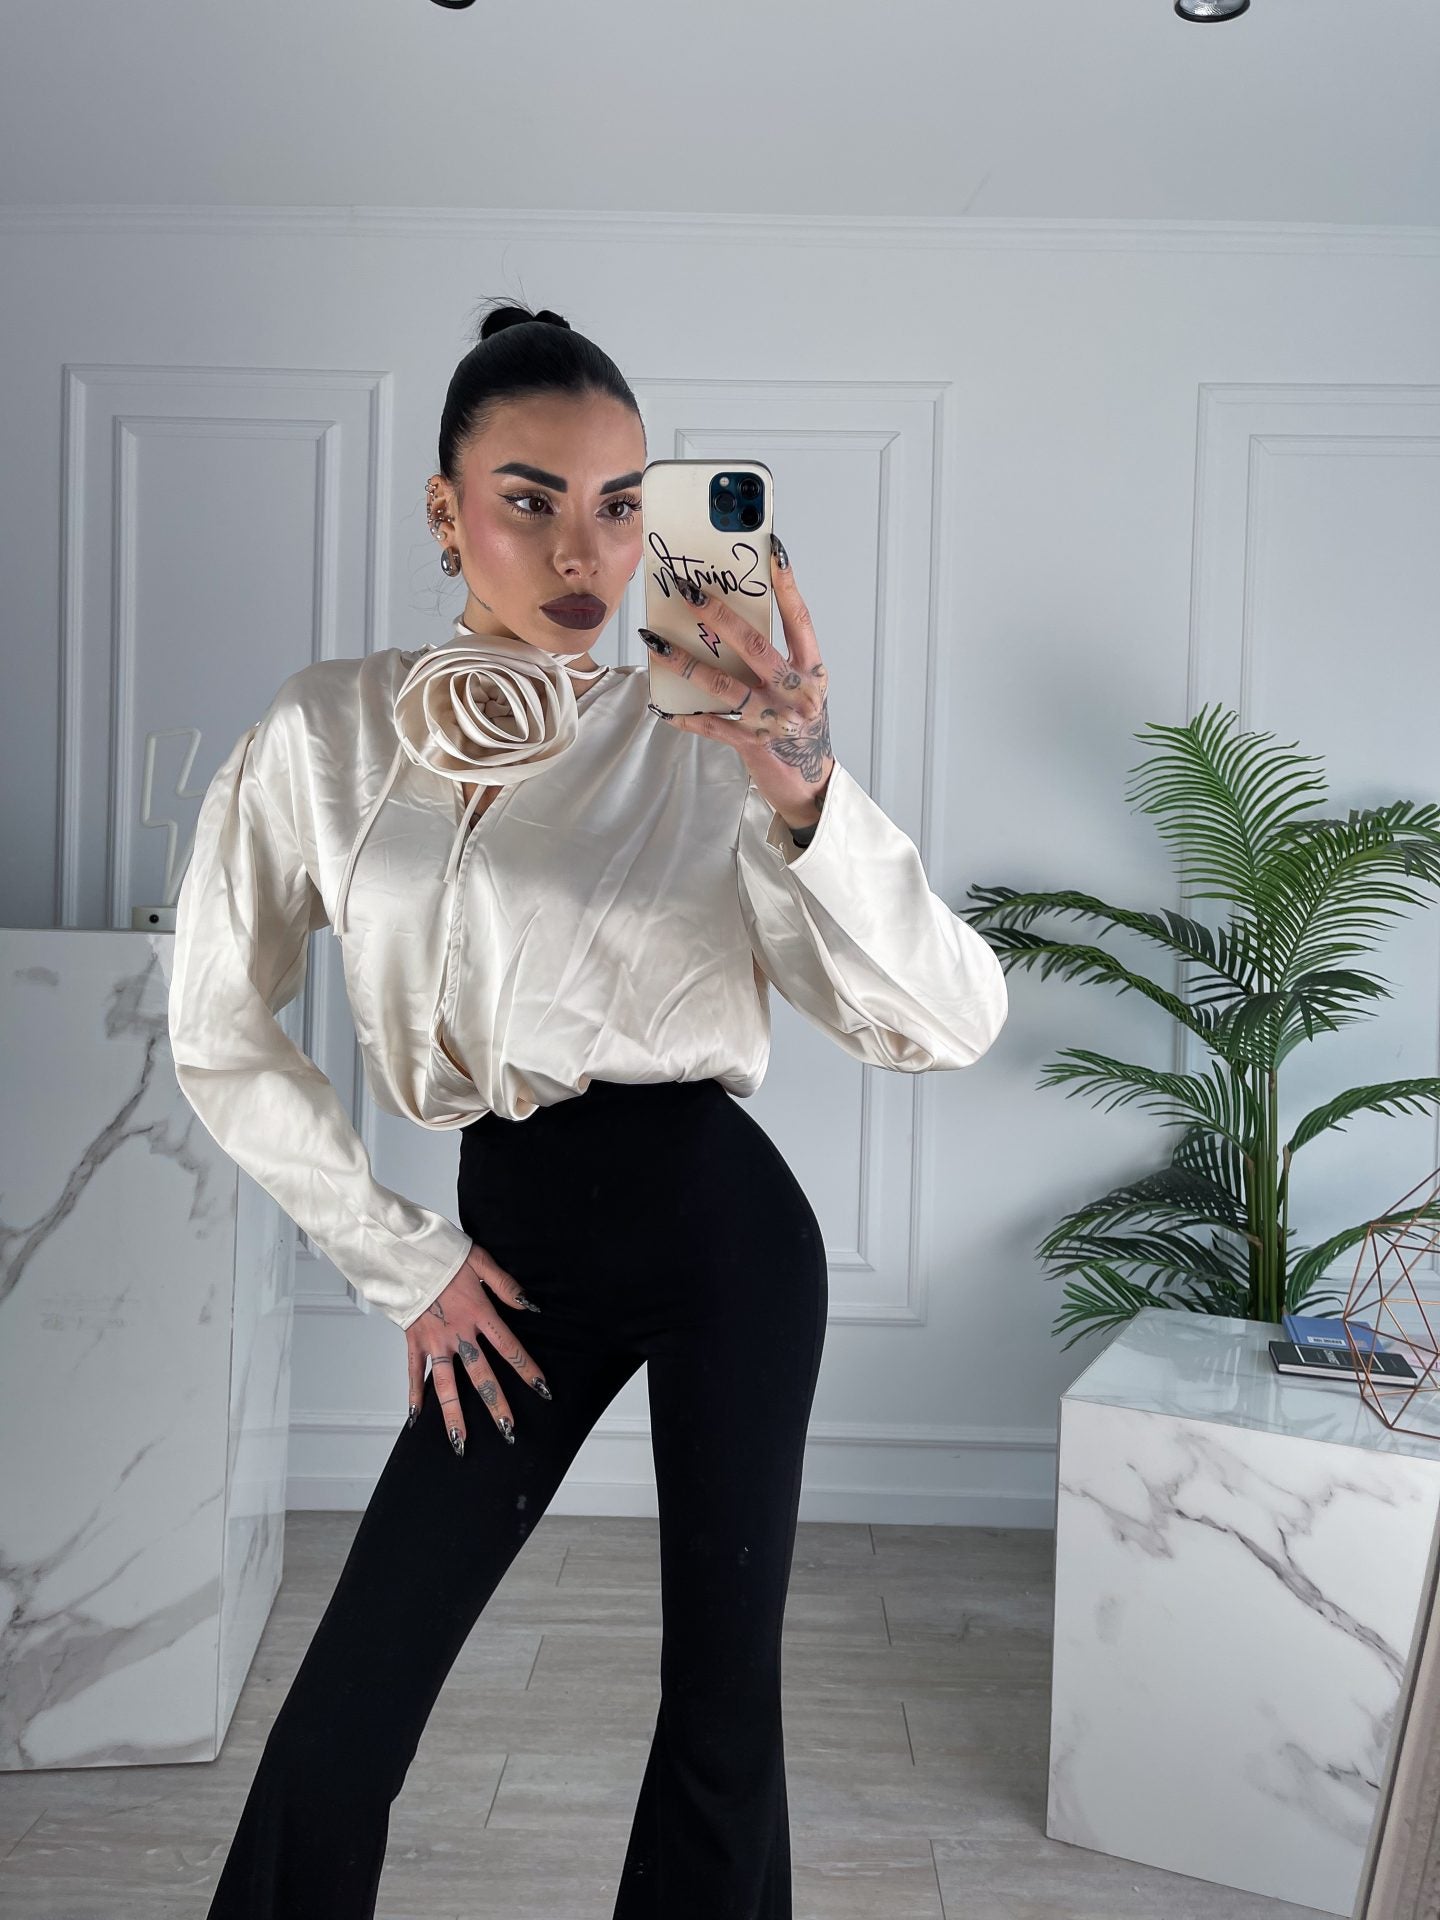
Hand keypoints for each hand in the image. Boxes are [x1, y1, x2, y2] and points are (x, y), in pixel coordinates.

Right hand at [405, 1241, 551, 1456]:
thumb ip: (505, 1285)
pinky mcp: (413, 1340)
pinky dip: (414, 1395)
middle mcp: (458, 1332)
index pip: (508, 1347)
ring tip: (461, 1442)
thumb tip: (530, 1307)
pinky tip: (417, 1418)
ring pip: (445, 1384)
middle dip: (495, 1404)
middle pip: (480, 1374)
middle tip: (508, 1430)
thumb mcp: (481, 1260)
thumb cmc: (442, 1253)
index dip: (527, 1369)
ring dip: (453, 1414)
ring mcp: (434, 1339)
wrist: (402, 1250)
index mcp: (478, 1312)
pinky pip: (414, 1372)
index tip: (543, 1390)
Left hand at [643, 535, 834, 831]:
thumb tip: (732, 625)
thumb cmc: (802, 728)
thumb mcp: (801, 689)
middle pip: (753, 647)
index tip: (773, 552)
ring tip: (655, 642)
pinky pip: (711, 726)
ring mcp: (773, 719)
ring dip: (685, 663)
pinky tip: (661, 706)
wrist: (811, 784)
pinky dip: (685, 716)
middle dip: (717, 616)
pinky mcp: (752, 744)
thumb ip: (778, 661)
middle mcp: (795, 692)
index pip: (800, 620)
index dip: (787, 586)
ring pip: (723, 685)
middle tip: (687, 590)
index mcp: (812, 672)